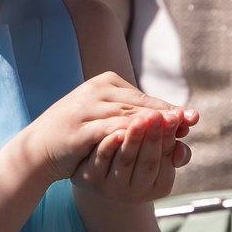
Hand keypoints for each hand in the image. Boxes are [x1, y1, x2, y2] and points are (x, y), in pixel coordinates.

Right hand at [14, 72, 193, 185]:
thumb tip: (170, 120)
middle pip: (139, 104)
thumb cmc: (77, 135)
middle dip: (167, 115)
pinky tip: (145, 143)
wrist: (38, 149)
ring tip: (175, 130)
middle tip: (190, 121)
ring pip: (127, 115)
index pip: (143, 97)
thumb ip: (133, 116)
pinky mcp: (79, 127)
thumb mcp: (107, 120)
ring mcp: (86, 107)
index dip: (169, 108)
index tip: (192, 118)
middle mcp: (96, 90)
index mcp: (105, 82)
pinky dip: (128, 135)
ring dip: (153, 124)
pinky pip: (108, 130)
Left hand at [74, 108, 190, 203]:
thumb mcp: (159, 150)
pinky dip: (110, 145)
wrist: (105, 165)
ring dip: (134, 139)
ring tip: (141, 118)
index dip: (168, 138)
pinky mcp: (91, 178)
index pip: (165, 160)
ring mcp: (111, 188)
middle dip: (154, 137)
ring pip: (125, 160)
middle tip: (158, 115)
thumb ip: (173, 139)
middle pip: (148, 163)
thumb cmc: (140, 154)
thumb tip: (191, 122)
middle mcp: (136, 193)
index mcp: (159, 187)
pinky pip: (102, 159)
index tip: (173, 117)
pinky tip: (116, 130)